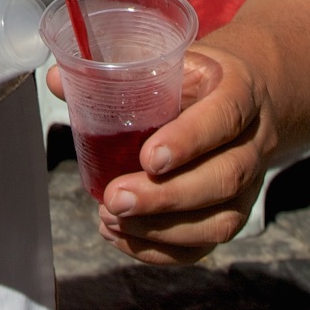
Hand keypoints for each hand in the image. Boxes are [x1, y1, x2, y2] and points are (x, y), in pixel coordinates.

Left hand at [48, 44, 275, 261]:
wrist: (250, 98)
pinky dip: (162, 250)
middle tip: (114, 198)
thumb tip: (57, 79)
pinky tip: (122, 236)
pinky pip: (205, 246)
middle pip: (223, 178)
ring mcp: (249, 186)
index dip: (189, 141)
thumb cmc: (198, 77)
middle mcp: (252, 143)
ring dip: (160, 229)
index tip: (147, 158)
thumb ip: (120, 68)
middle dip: (165, 197)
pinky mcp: (234, 214)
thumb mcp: (171, 58)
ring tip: (110, 218)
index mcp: (240, 91)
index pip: (224, 118)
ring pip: (218, 220)